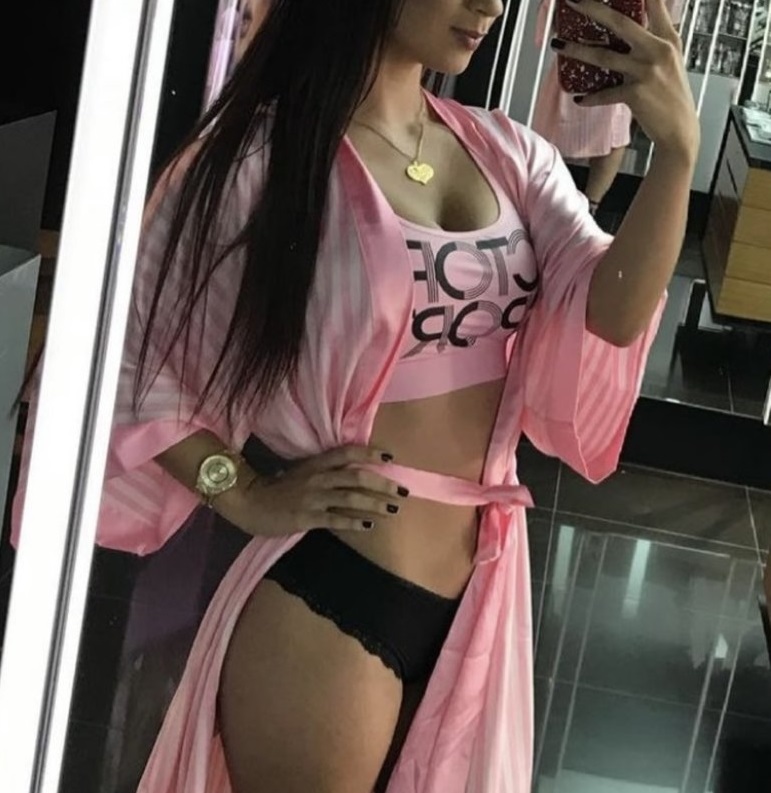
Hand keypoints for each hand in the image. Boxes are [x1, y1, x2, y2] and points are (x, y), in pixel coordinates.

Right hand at [235, 445, 408, 536]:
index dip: (370, 453)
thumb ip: (325, 471)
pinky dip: (355, 522)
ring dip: (375, 504)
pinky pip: (336, 520)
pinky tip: (369, 526)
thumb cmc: (278, 488)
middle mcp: (318, 477)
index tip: (390, 456)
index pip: (347, 452)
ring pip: (351, 498)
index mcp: (316, 463)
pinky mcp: (307, 517)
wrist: (249, 501)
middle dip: (383, 483)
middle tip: (402, 491)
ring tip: (392, 509)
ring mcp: (313, 497)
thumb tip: (353, 472)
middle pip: (357, 476)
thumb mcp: (302, 471)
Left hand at [552, 0, 699, 160]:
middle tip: (572, 0)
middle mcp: (657, 50)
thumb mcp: (671, 59)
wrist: (679, 130)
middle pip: (620, 22)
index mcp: (667, 38)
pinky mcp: (635, 94)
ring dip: (576, 50)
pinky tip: (579, 99)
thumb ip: (655, 39)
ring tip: (557, 44)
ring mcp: (646, 71)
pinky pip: (604, 94)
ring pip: (604, 57)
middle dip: (593, 8)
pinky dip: (590, 98)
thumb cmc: (672, 94)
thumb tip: (636, 26)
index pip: (654, 3)